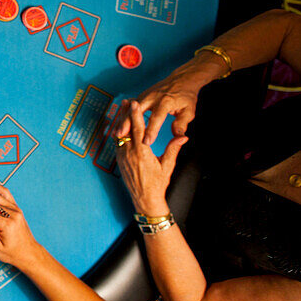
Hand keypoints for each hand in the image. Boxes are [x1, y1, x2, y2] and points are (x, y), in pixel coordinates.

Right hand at [113, 56, 219, 144]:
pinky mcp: (141, 96)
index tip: (146, 142)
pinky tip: (119, 125)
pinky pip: (130, 107)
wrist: (181, 79)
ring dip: (123, 121)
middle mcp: (153, 97)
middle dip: (128, 123)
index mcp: (166, 101)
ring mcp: (145, 95)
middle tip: (121, 135)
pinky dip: (124, 116)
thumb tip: (177, 137)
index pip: (156, 118)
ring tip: (117, 133)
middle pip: (137, 111)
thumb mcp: (189, 111)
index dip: (151, 130)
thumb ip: (181, 124)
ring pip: (130, 109)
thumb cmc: (185, 96)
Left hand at [115, 100, 187, 216]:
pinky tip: (121, 124)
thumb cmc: (158, 183)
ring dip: (121, 121)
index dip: (135, 115)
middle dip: (126, 113)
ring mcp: (121, 156)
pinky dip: (119, 131)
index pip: (137, 129)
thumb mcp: (168, 166)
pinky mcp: (118, 160)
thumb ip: (173, 149)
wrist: (145, 199)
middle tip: (127, 101)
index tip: (135, 103)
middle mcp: (129, 153)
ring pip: (119, 134)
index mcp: (142, 153)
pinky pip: (117, 142)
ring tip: (123, 109)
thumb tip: (183, 135)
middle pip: (125, 128)